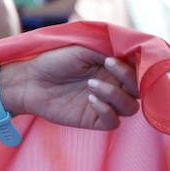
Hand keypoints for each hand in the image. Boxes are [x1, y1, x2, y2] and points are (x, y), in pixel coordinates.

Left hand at [0, 47, 138, 130]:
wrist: (29, 80)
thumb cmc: (54, 61)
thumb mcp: (84, 49)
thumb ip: (111, 51)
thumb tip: (135, 54)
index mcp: (114, 69)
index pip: (140, 71)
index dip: (136, 66)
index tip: (113, 58)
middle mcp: (113, 86)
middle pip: (140, 90)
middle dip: (129, 78)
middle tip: (106, 66)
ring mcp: (104, 104)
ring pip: (130, 108)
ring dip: (115, 94)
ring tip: (91, 84)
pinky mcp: (92, 120)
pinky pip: (113, 122)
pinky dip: (107, 110)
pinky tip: (90, 99)